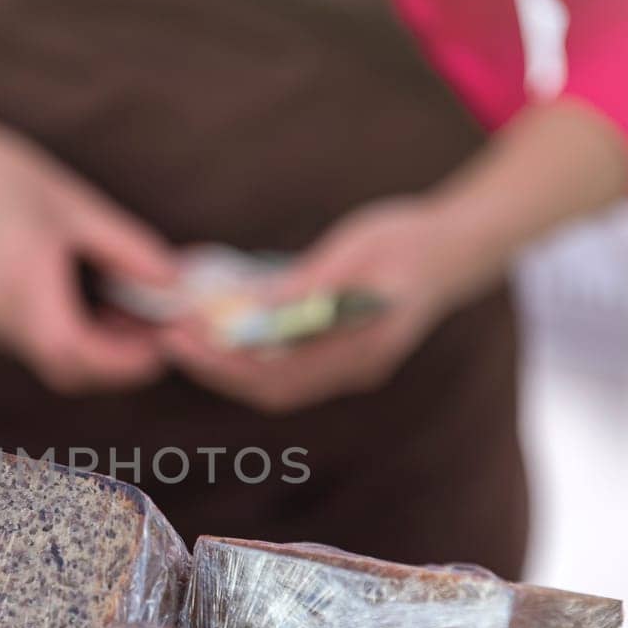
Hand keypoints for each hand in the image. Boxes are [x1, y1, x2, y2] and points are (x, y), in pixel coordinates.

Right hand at [0, 101, 176, 393]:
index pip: (76, 352)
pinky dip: (71, 336)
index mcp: (22, 282)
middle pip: (66, 369)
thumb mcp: (76, 204)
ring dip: (96, 349)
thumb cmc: (3, 175)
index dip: (125, 362)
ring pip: (51, 359)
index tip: (163, 346)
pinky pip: (34, 344)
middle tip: (156, 332)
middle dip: (116, 362)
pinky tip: (92, 304)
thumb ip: (128, 248)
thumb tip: (177, 284)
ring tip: (130, 313)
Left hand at [161, 197, 503, 413]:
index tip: (181, 338)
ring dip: (226, 359)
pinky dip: (249, 346)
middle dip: (214, 366)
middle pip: (267, 388)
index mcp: (359, 352)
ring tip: (185, 330)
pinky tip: (221, 320)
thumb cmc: (409, 239)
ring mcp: (346, 364)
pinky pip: (284, 360)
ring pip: (273, 379)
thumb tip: (254, 311)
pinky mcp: (338, 350)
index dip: (222, 364)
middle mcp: (351, 370)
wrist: (457, 246)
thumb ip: (307, 284)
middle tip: (170, 336)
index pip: (275, 378)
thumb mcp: (356, 250)